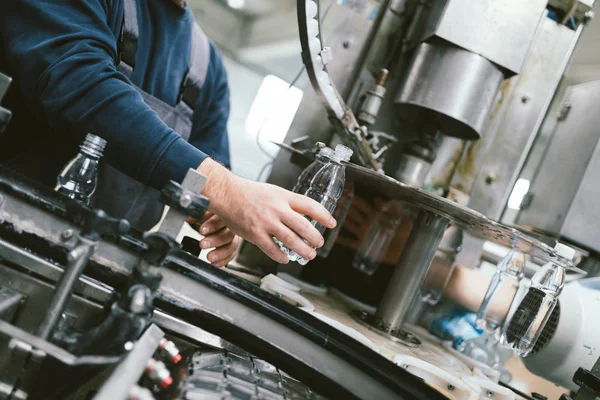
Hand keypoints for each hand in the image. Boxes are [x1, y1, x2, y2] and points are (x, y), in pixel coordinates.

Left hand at [189, 212, 240, 266]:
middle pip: (229, 233)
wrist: (211, 221)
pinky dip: (224, 260)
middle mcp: (232, 224)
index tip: (202, 230)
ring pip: (232, 244)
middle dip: (215, 240)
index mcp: (225, 213)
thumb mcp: (201, 212)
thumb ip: (196, 214)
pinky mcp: (232, 245)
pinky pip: (232, 254)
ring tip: (209, 257)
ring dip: (220, 253)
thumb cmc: (207, 215)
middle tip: (203, 244)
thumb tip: (188, 216)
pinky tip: (215, 263)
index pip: (222, 217)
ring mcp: (233, 236)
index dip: (213, 224)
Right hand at [197, 159, 335, 263]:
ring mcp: (266, 222)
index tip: (332, 223)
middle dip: (315, 238)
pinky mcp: (255, 234)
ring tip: (309, 255)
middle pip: (303, 226)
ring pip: (290, 240)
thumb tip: (304, 215)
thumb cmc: (250, 193)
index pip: (310, 205)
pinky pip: (272, 249)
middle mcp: (277, 209)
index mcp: (284, 197)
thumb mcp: (274, 192)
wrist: (228, 194)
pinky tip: (286, 259)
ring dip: (303, 250)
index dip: (324, 215)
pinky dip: (281, 256)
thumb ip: (288, 203)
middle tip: (320, 244)